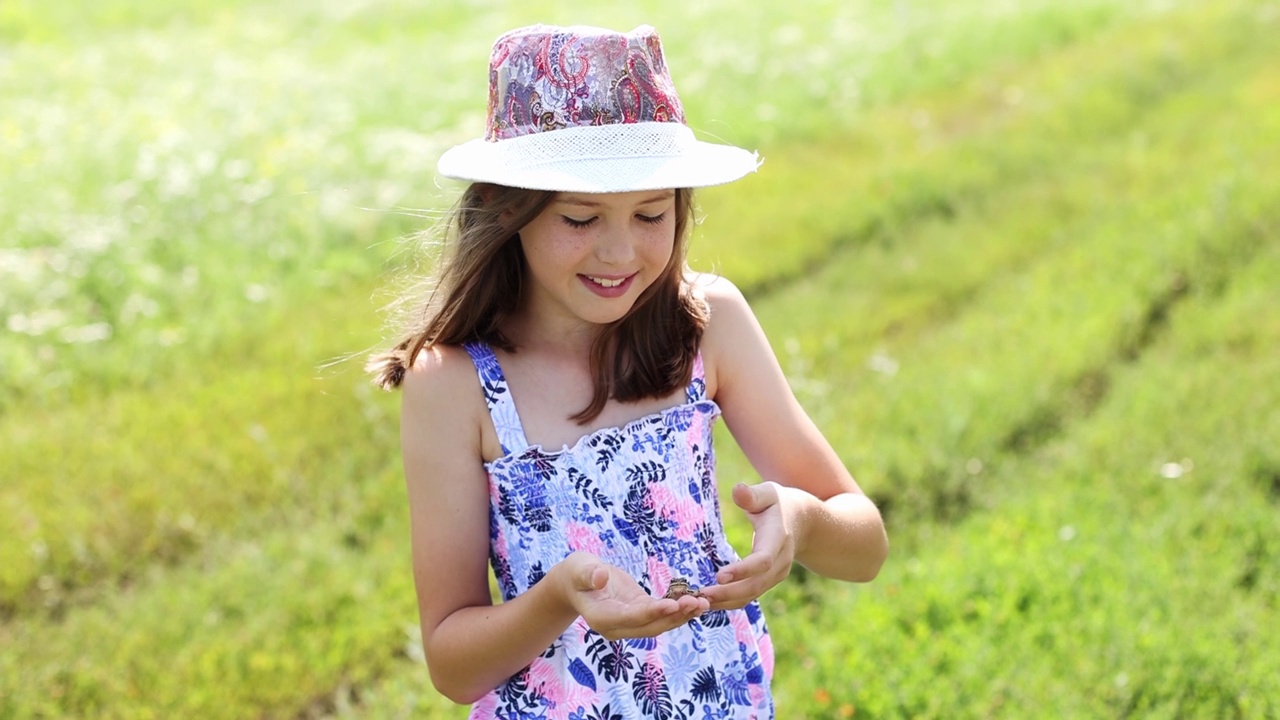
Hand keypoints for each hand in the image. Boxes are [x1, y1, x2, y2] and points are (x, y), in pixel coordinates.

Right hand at [558, 552, 708, 640]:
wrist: (577, 582)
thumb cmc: (577, 573)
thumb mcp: (579, 569)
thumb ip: (589, 574)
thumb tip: (600, 577)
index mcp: (602, 618)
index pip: (631, 618)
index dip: (653, 612)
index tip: (673, 604)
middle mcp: (618, 626)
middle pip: (650, 626)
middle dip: (675, 616)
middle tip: (697, 602)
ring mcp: (630, 622)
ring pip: (659, 623)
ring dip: (682, 615)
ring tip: (704, 603)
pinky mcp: (639, 613)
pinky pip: (661, 614)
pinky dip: (679, 609)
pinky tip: (697, 602)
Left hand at [699, 482, 801, 609]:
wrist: (803, 522)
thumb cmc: (778, 503)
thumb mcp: (768, 493)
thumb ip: (753, 495)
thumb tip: (738, 490)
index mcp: (778, 538)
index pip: (762, 560)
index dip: (742, 570)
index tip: (719, 576)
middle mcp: (780, 561)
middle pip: (755, 585)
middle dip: (728, 593)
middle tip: (701, 596)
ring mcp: (776, 575)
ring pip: (751, 595)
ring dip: (725, 602)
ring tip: (698, 603)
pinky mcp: (769, 581)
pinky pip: (749, 596)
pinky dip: (729, 601)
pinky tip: (708, 602)